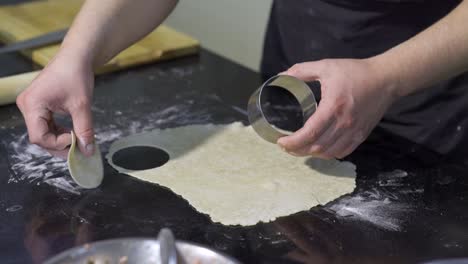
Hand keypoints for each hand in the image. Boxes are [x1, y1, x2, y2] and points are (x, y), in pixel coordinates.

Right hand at [16, 54, 94, 156]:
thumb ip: (84, 129)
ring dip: (60, 139)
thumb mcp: (81, 105)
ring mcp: (31, 106)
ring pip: (43, 133)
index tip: (76, 141)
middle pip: (39, 137)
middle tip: (79, 150)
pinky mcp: (39, 106)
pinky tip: (72, 132)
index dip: (58, 143)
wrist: (76, 57)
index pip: (39, 137)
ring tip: (78, 141)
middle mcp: (27, 106)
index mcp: (32, 105)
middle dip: (59, 145)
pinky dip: (59, 132)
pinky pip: (46, 126)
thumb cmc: (76, 75)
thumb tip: (88, 150)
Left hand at [277, 58, 396, 158]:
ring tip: (299, 148)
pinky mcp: (361, 135)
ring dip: (310, 153)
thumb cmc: (356, 72)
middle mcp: (344, 123)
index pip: (309, 133)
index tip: (280, 141)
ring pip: (328, 153)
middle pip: (316, 147)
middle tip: (285, 145)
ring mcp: (354, 131)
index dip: (292, 142)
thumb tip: (281, 75)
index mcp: (333, 107)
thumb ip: (301, 70)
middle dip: (297, 150)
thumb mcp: (326, 66)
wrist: (386, 79)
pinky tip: (318, 148)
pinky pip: (341, 152)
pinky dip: (327, 154)